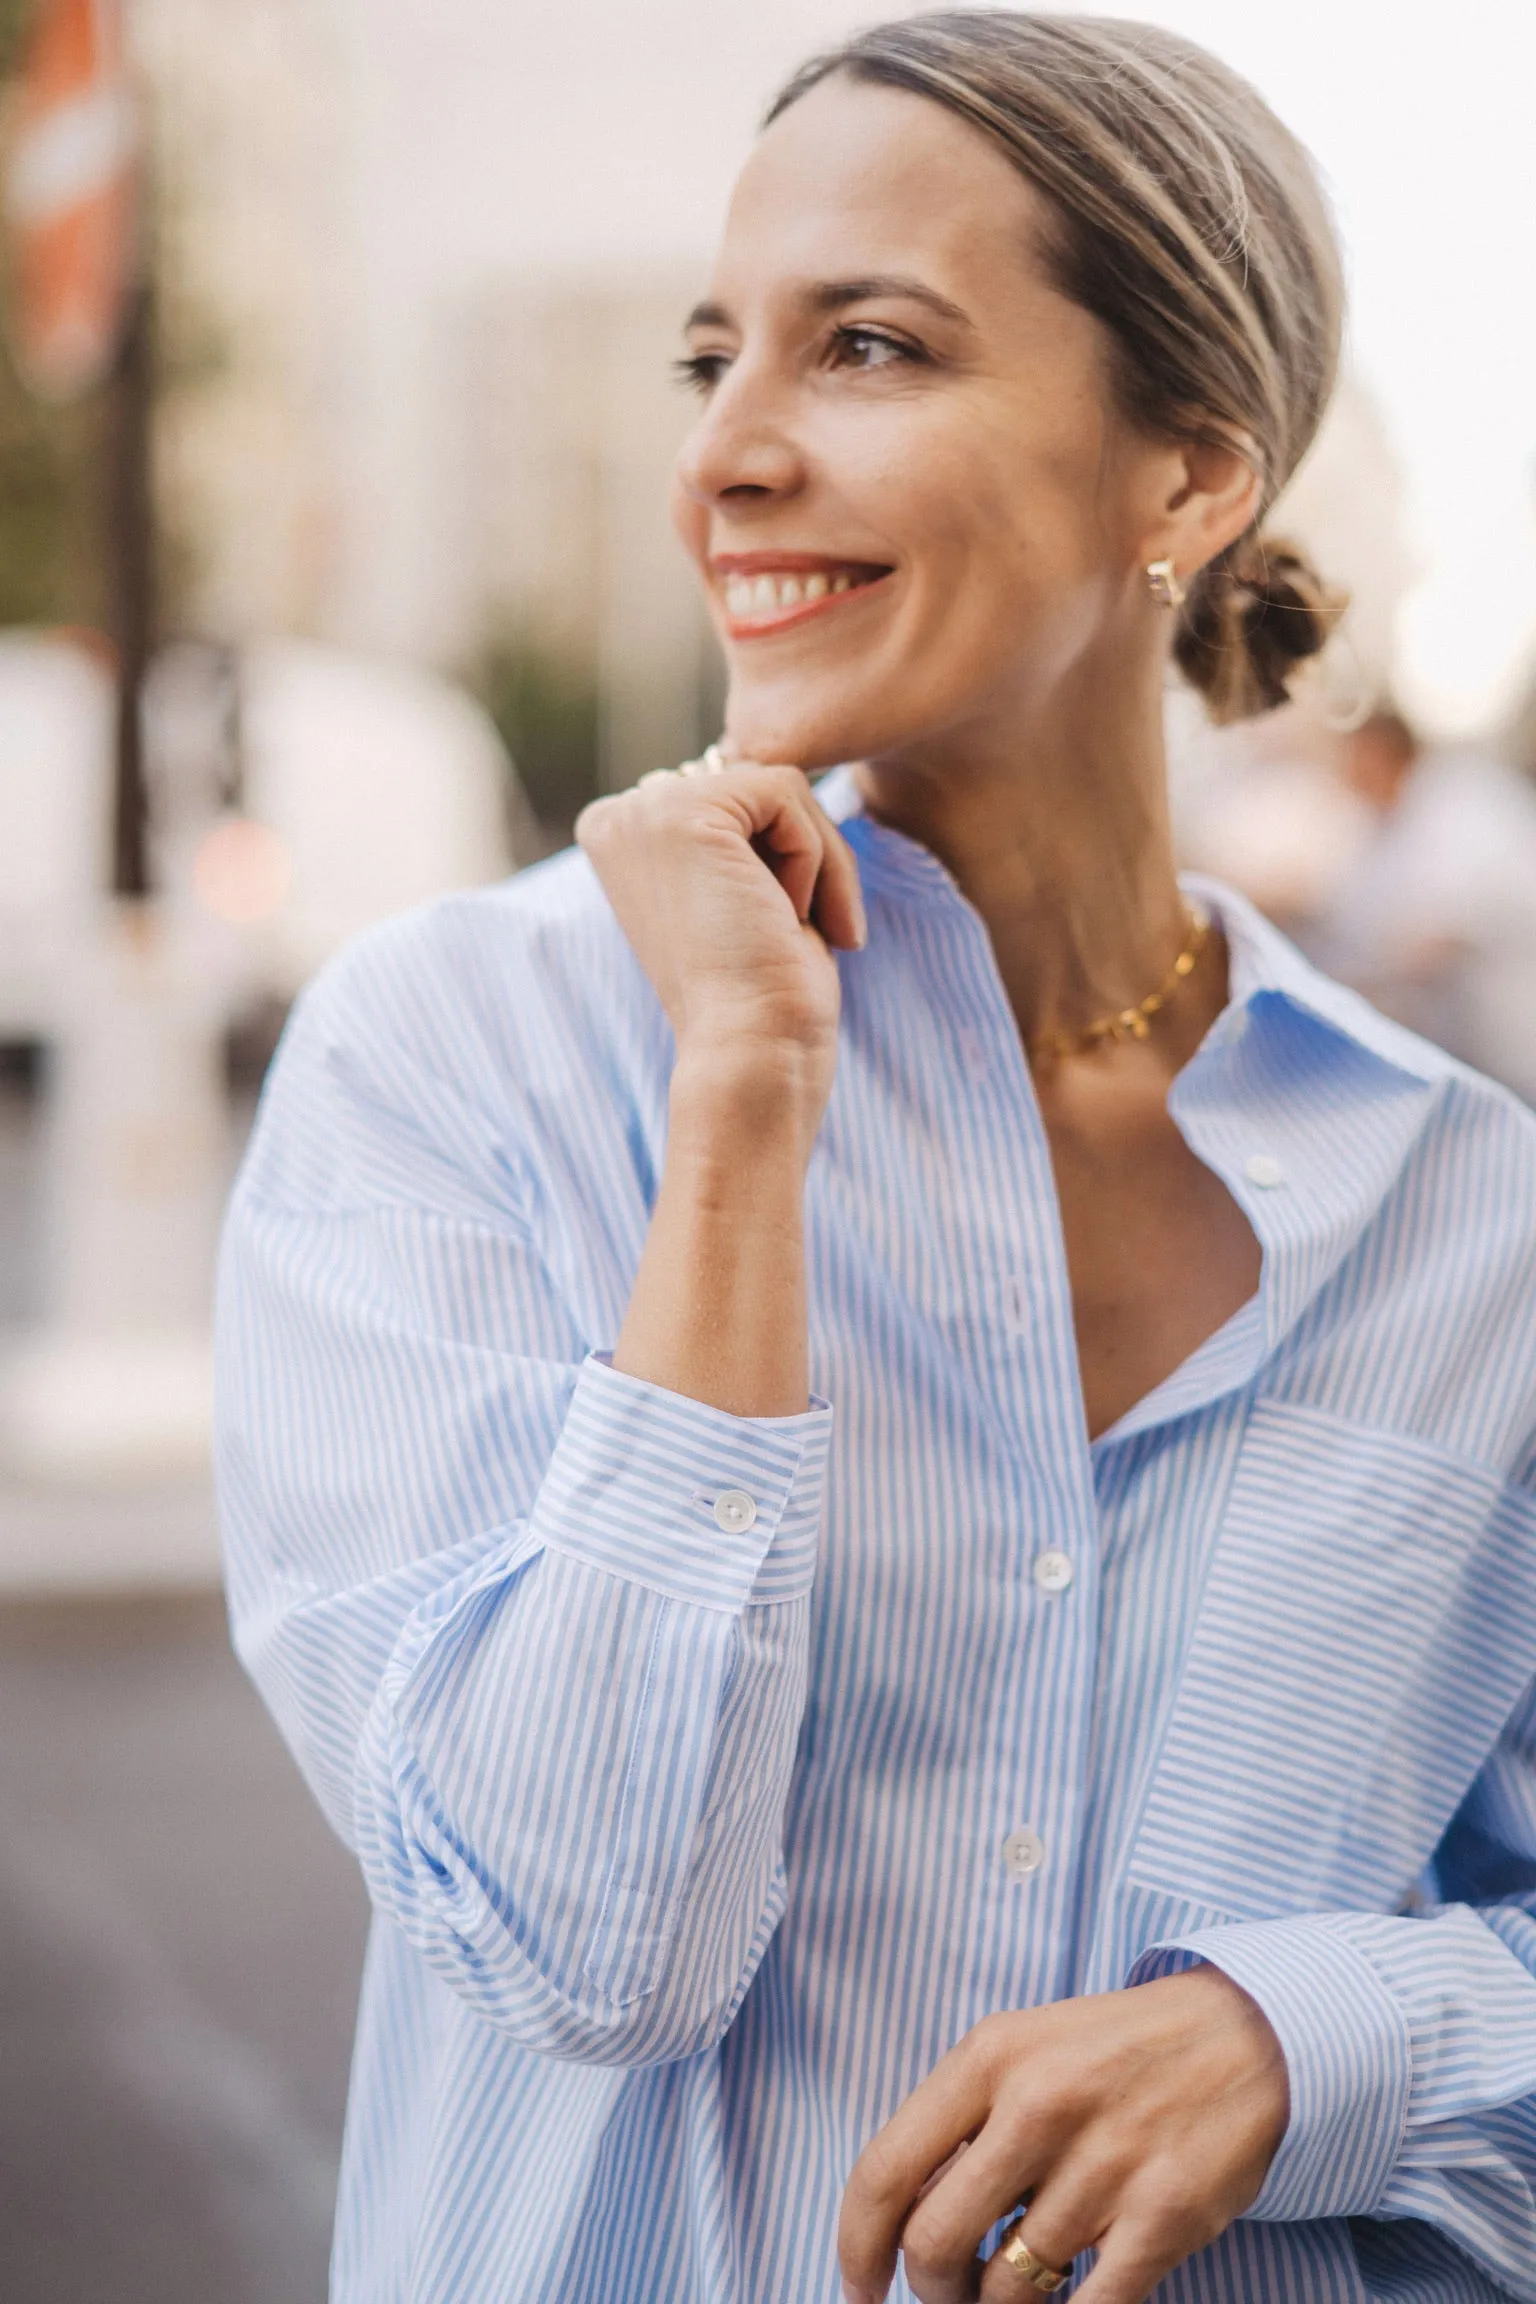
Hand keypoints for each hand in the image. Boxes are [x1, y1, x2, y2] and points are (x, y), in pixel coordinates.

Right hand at [576, 756, 864, 1123]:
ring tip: (794, 927)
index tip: (775, 929)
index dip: (780, 859)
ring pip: (781, 786)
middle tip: (797, 932)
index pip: (739, 799)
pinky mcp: (682, 811)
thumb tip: (776, 770)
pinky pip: (789, 794)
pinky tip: (785, 916)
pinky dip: (815, 858)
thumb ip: (743, 826)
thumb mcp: (744, 891)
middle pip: (759, 786)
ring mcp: (643, 810)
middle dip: (805, 856)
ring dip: (818, 862)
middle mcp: (619, 816)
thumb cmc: (762, 992)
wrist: (750, 1051)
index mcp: (623, 837)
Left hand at [838, 1969, 1288, 2303]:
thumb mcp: (1023, 2052)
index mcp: (991, 2055)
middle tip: (952, 2294)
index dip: (857, 2247)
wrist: (1243, 2035)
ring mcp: (1104, 2162)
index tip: (861, 2288)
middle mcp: (1039, 2103)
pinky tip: (1073, 2301)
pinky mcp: (1164, 2215)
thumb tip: (900, 2220)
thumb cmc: (1113, 2052)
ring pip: (1009, 2288)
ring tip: (1026, 2284)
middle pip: (935, 2243)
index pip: (886, 2170)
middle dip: (933, 2290)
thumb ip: (961, 2124)